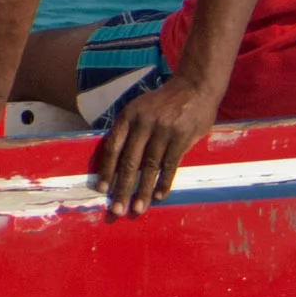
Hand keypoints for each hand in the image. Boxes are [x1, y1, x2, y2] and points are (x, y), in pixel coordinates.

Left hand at [92, 74, 217, 217]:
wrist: (194, 87)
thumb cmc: (163, 102)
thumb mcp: (139, 108)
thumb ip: (129, 130)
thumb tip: (115, 159)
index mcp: (128, 116)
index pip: (113, 147)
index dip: (107, 169)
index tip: (102, 189)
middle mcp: (143, 124)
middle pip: (129, 161)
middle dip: (122, 188)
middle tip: (116, 209)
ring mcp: (163, 132)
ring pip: (150, 167)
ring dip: (143, 190)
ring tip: (138, 208)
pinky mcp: (182, 139)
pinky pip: (170, 165)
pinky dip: (164, 182)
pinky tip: (158, 196)